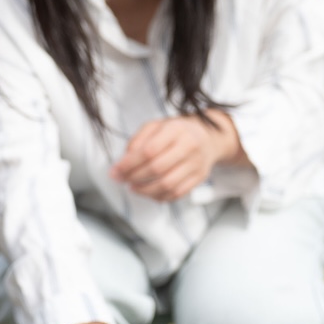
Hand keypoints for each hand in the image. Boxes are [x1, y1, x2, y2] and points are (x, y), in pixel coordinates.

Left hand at [110, 113, 242, 201]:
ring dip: (145, 190)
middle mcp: (189, 146)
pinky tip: (149, 192)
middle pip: (157, 168)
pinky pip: (177, 193)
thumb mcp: (156, 126)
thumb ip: (138, 140)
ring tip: (133, 187)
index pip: (149, 150)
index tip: (116, 171)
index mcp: (176, 129)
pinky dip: (159, 197)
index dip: (129, 163)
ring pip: (167, 185)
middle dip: (134, 177)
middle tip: (122, 179)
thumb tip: (123, 162)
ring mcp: (196, 164)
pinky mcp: (199, 178)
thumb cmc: (176, 132)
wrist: (208, 138)